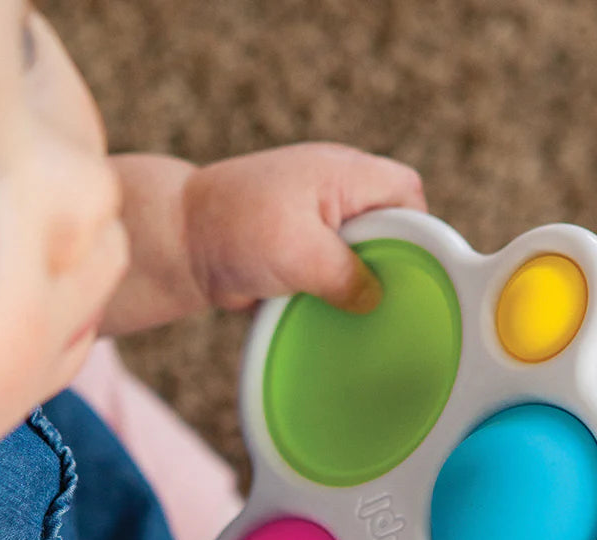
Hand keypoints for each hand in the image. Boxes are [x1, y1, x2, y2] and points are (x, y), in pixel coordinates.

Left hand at [183, 143, 426, 313]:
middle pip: (388, 224)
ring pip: (359, 250)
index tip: (411, 270)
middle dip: (385, 261)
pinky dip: (330, 288)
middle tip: (379, 296)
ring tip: (349, 306)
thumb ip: (346, 275)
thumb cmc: (235, 229)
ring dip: (354, 279)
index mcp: (343, 173)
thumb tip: (375, 299)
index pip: (406, 191)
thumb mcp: (300, 254)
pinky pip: (331, 267)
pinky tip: (326, 309)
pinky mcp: (299, 245)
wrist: (179, 242)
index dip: (417, 230)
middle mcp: (335, 190)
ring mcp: (316, 217)